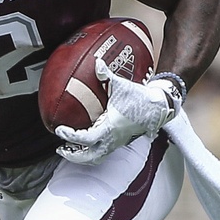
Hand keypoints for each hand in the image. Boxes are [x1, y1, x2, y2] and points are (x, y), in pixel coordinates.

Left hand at [54, 59, 180, 165]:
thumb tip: (96, 62)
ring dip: (83, 156)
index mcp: (110, 128)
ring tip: (71, 149)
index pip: (85, 139)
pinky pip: (104, 152)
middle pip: (90, 156)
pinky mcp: (122, 141)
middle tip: (61, 148)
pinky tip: (88, 142)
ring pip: (97, 157)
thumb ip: (106, 74)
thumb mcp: (121, 85)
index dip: (70, 136)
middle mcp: (113, 139)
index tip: (59, 130)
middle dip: (74, 155)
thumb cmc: (140, 97)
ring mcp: (118, 142)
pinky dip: (93, 150)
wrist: (160, 106)